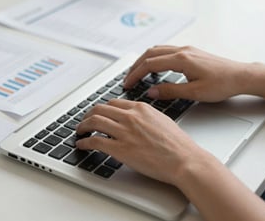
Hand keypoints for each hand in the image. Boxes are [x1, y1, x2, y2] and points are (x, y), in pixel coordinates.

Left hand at [76, 99, 206, 184]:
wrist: (185, 160)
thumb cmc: (178, 144)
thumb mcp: (161, 120)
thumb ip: (144, 116)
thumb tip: (134, 118)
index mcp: (140, 108)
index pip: (112, 103)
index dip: (101, 109)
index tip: (97, 114)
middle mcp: (130, 116)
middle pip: (99, 109)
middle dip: (88, 115)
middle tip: (84, 122)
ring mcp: (124, 132)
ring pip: (94, 122)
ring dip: (82, 126)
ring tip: (80, 132)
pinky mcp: (121, 149)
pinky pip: (95, 142)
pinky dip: (85, 142)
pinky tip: (82, 145)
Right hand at [124, 45, 246, 101]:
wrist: (241, 76)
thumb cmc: (222, 84)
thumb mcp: (194, 92)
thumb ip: (170, 91)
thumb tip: (152, 92)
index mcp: (181, 60)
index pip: (150, 65)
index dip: (135, 74)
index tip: (127, 84)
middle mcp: (182, 51)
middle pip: (150, 54)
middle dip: (136, 66)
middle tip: (128, 79)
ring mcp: (186, 50)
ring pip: (157, 50)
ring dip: (144, 60)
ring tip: (137, 73)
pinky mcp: (190, 52)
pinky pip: (165, 51)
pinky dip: (154, 58)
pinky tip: (154, 67)